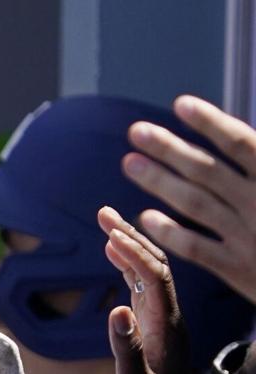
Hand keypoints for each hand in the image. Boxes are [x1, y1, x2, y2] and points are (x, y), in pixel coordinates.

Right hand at [98, 206, 198, 373]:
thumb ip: (126, 349)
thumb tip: (117, 311)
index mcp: (168, 328)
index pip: (155, 278)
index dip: (133, 253)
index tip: (110, 232)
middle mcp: (168, 317)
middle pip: (155, 265)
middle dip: (131, 236)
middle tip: (104, 212)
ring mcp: (161, 319)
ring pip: (148, 272)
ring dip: (128, 245)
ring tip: (106, 221)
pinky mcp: (150, 325)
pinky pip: (141, 286)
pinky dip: (126, 264)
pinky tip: (112, 251)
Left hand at [123, 95, 255, 303]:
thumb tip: (240, 135)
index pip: (241, 143)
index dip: (211, 123)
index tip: (182, 104)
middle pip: (208, 170)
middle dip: (170, 149)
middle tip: (136, 132)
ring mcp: (248, 236)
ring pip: (196, 204)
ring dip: (160, 182)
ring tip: (130, 163)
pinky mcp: (238, 268)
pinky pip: (197, 248)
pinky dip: (171, 233)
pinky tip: (145, 218)